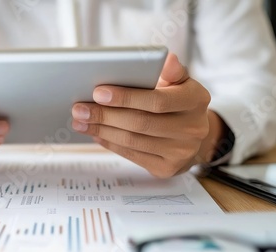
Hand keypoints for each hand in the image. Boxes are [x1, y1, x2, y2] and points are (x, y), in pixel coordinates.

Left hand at [71, 54, 225, 177]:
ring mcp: (180, 152)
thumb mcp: (180, 82)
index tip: (98, 92)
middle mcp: (192, 128)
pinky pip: (132, 155)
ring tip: (80, 121)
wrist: (193, 137)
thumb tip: (166, 58)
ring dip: (101, 130)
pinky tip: (95, 133)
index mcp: (195, 100)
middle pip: (140, 123)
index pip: (157, 101)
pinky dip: (110, 143)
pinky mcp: (167, 168)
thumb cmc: (177, 102)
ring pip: (132, 140)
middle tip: (79, 108)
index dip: (126, 97)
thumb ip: (171, 71)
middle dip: (105, 115)